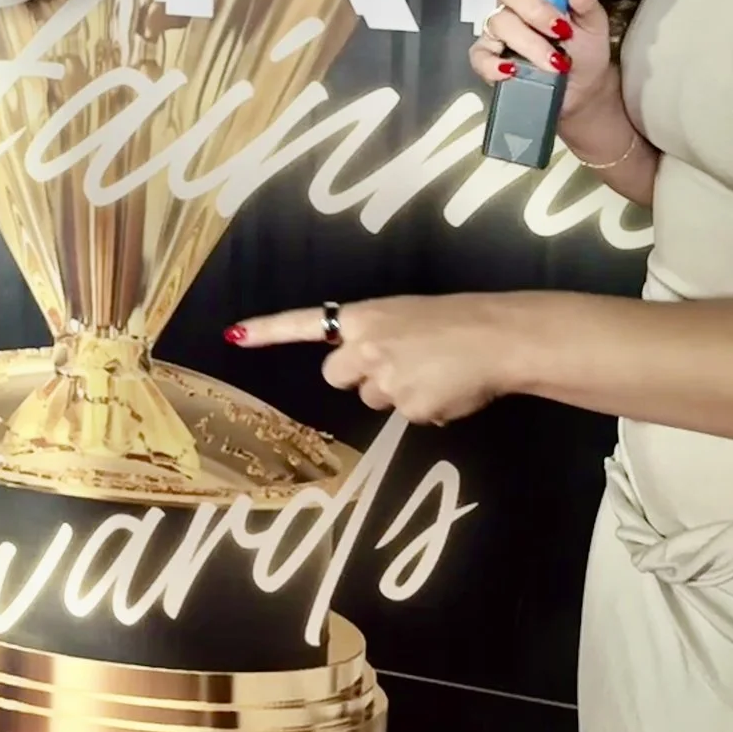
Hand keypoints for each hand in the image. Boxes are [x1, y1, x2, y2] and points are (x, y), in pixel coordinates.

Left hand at [229, 295, 507, 426]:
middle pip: (336, 377)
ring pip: (375, 399)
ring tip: (435, 373)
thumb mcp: (407, 315)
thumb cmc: (458, 319)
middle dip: (359, 377)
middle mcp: (365, 347)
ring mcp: (385, 381)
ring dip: (397, 392)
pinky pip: (410, 416)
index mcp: (364, 317)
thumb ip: (379, 337)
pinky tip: (450, 390)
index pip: (304, 323)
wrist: (498, 337)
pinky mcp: (410, 409)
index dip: (268, 331)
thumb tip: (373, 368)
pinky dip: (428, 408)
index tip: (234, 334)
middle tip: (397, 364)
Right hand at [467, 0, 616, 120]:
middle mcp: (516, 6)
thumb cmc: (585, 54)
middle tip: (561, 31)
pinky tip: (512, 71)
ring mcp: (499, 32)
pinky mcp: (489, 59)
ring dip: (529, 43)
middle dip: (535, 10)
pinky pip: (480, 55)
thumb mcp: (594, 27)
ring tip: (555, 64)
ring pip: (499, 23)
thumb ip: (587, 2)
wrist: (581, 94)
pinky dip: (494, 64)